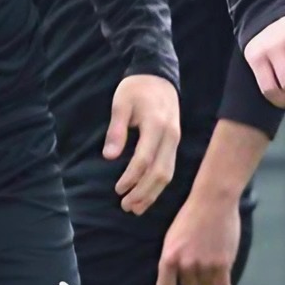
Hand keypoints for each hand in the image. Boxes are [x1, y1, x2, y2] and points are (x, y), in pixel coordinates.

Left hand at [103, 74, 179, 215]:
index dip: (131, 177)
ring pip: (167, 174)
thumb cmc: (136, 88)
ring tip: (136, 208)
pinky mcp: (175, 143)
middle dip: (143, 192)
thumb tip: (109, 157)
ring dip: (152, 193)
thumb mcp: (121, 104)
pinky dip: (158, 185)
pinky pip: (169, 168)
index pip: (144, 159)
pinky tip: (147, 196)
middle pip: (160, 172)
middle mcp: (170, 135)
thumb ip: (116, 130)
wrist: (158, 76)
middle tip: (125, 206)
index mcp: (156, 125)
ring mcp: (175, 140)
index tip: (118, 189)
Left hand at [154, 186, 239, 284]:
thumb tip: (179, 282)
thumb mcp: (173, 238)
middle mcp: (185, 264)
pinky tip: (224, 276)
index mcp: (168, 258)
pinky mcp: (222, 264)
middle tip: (200, 256)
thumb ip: (175, 260)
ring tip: (212, 254)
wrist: (212, 201)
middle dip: (195, 277)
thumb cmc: (191, 217)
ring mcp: (204, 265)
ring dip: (210, 276)